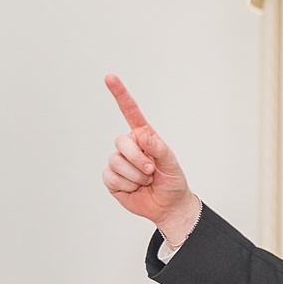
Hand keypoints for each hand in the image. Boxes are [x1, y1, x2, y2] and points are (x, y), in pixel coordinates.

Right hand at [101, 74, 200, 243]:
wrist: (168, 206)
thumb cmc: (172, 181)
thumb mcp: (172, 164)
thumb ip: (160, 149)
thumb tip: (144, 137)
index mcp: (144, 137)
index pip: (130, 113)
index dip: (120, 95)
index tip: (110, 78)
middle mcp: (129, 146)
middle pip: (120, 142)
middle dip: (139, 159)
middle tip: (152, 171)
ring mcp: (118, 161)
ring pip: (117, 162)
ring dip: (136, 176)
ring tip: (146, 181)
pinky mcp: (111, 178)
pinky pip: (111, 177)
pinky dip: (127, 185)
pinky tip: (134, 188)